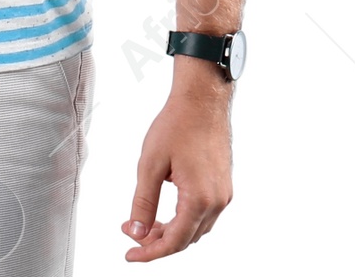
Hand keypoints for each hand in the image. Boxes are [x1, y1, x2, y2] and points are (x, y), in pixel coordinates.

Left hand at [122, 65, 233, 259]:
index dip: (150, 252)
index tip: (130, 255)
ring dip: (171, 231)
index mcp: (199, 199)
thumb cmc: (177, 125)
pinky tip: (166, 211)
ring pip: (196, 228)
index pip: (174, 241)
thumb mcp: (150, 164)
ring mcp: (223, 194)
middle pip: (186, 239)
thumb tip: (136, 231)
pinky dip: (184, 219)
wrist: (202, 100)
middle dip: (157, 241)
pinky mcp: (223, 186)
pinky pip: (204, 214)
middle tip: (131, 232)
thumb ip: (143, 202)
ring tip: (145, 223)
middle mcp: (217, 202)